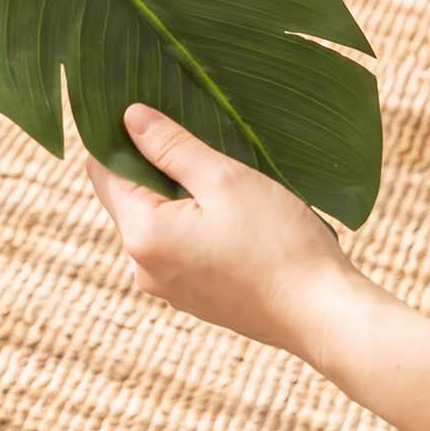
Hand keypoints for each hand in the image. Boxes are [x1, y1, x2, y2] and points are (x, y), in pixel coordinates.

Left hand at [85, 104, 366, 366]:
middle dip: (153, 166)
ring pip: (156, 221)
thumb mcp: (224, 179)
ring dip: (178, 196)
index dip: (119, 137)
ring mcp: (168, 288)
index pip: (103, 171)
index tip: (149, 113)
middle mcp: (143, 267)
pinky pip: (177, 248)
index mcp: (142, 235)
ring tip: (222, 182)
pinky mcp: (194, 298)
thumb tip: (129, 116)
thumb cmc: (280, 244)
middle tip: (197, 144)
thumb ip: (171, 145)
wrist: (326, 317)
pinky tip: (233, 217)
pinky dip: (193, 225)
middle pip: (128, 197)